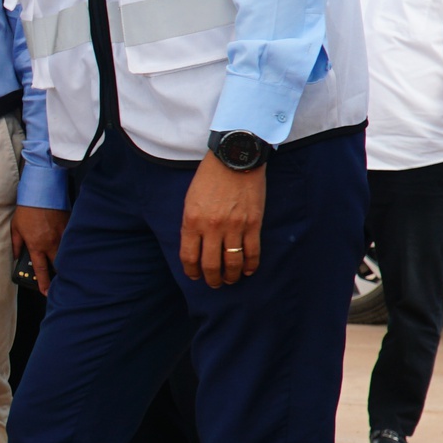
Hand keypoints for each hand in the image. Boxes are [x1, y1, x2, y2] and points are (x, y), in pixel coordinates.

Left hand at [13, 205, 66, 293]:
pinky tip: (71, 249)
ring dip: (66, 262)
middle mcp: (51, 243)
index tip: (46, 292)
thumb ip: (17, 244)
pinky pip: (71, 241)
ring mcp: (62, 235)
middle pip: (58, 266)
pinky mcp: (69, 227)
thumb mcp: (16, 228)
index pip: (41, 270)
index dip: (44, 283)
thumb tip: (16, 256)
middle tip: (59, 282)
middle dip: (59, 276)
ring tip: (66, 268)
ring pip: (67, 255)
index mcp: (36, 246)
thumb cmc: (27, 209)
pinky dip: (71, 247)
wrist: (41, 192)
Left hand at [180, 155, 264, 287]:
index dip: (192, 271)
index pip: (189, 257)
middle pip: (211, 265)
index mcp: (192, 221)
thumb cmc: (209, 177)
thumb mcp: (190, 200)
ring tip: (230, 280)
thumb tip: (194, 247)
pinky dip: (251, 265)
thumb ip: (191, 224)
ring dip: (231, 276)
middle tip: (214, 284)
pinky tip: (248, 270)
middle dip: (211, 279)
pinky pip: (252, 252)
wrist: (235, 158)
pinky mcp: (253, 224)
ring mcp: (234, 227)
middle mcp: (212, 227)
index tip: (195, 276)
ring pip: (232, 262)